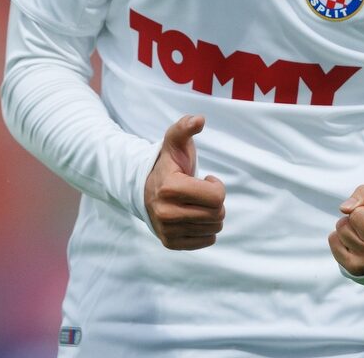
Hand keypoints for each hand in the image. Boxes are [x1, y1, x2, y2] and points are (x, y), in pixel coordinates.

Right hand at [144, 115, 225, 249]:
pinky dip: (206, 229)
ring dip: (211, 215)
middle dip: (215, 201)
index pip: (217, 197)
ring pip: (214, 228)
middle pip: (218, 214)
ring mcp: (168, 231)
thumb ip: (185, 127)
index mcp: (170, 188)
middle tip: (201, 193)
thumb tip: (199, 119)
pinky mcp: (171, 243)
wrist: (146, 189)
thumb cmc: (168, 164)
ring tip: (196, 204)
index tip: (205, 180)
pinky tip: (193, 216)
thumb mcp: (175, 142)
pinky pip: (207, 241)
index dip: (216, 186)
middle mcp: (166, 213)